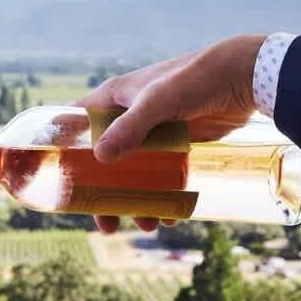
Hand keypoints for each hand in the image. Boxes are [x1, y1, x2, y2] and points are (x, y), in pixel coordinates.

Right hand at [75, 34, 265, 232]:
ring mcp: (153, 133)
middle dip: (102, 194)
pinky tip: (170, 213)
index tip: (56, 178)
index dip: (62, 149)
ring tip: (147, 224)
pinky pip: (160, 176)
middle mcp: (128, 117)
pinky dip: (162, 196)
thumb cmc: (194, 79)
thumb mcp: (156, 102)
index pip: (75, 124)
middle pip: (102, 161)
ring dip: (135, 201)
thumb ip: (130, 127)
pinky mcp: (177, 144)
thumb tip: (100, 158)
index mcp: (113, 99)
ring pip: (132, 174)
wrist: (245, 76)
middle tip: (106, 223)